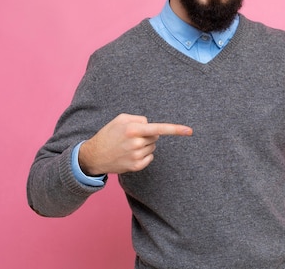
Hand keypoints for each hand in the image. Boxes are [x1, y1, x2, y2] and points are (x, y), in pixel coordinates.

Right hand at [78, 113, 192, 175]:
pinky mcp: (136, 166)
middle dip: (148, 134)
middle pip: (155, 136)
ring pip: (153, 146)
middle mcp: (136, 143)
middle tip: (132, 136)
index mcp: (133, 129)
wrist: (94, 156)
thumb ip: (138, 118)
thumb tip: (151, 125)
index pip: (159, 128)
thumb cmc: (109, 134)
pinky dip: (144, 154)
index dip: (176, 129)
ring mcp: (136, 156)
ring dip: (145, 144)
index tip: (190, 131)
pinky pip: (150, 156)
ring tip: (128, 145)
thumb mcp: (120, 119)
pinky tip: (131, 154)